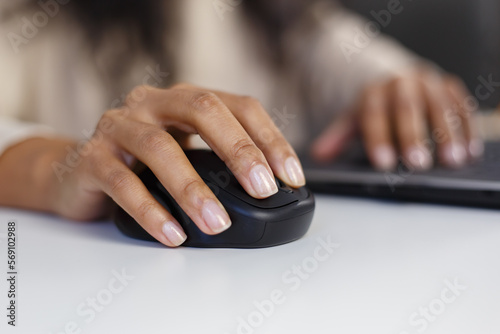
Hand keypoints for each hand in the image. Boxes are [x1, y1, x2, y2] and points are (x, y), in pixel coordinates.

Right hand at [49, 83, 304, 246]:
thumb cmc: (142, 164)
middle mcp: (152, 104)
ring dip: (193, 188)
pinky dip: (151, 211)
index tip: (291, 176)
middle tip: (262, 190)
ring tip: (217, 223)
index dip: (269, 138)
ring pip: (160, 148)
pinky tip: (173, 234)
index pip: (238, 106)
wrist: (77, 173)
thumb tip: (268, 189)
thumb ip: (218, 162)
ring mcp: (118, 127)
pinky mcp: (91, 158)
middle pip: (202, 110)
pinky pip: (122, 183)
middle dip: (238, 150)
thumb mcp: (186, 153)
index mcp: (184, 99)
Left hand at [311, 67, 483, 169]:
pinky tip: (470, 150)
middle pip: (406, 108)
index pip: (373, 114)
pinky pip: (461, 105)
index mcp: (373, 92)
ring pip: (439, 105)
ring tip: (451, 161)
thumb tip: (318, 155)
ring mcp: (428, 82)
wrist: (396, 80)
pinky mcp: (450, 86)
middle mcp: (401, 82)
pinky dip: (468, 127)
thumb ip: (338, 137)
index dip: (378, 139)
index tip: (383, 163)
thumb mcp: (354, 120)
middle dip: (412, 136)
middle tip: (418, 164)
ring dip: (447, 134)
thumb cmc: (375, 108)